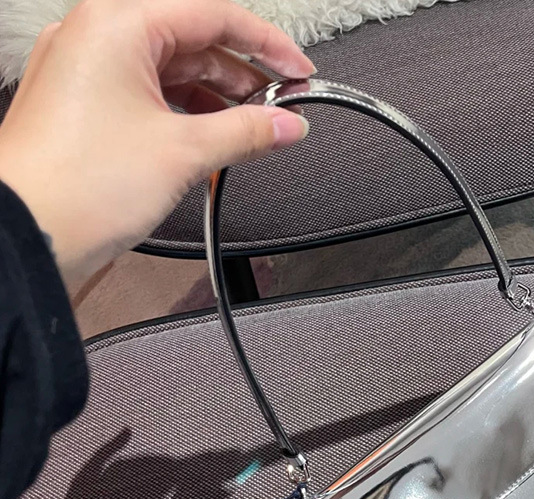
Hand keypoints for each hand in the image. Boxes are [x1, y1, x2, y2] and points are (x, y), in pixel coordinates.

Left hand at [0, 0, 313, 293]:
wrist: (27, 235)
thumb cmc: (79, 186)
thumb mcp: (183, 152)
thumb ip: (245, 132)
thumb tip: (287, 125)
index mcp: (117, 25)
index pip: (212, 15)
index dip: (266, 44)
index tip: (298, 71)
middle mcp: (96, 38)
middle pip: (191, 41)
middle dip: (242, 77)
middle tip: (280, 108)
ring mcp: (86, 72)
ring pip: (170, 71)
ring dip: (215, 99)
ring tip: (252, 130)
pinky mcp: (84, 106)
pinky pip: (147, 95)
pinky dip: (184, 114)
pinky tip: (212, 138)